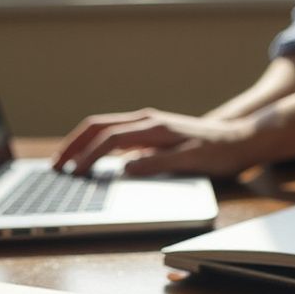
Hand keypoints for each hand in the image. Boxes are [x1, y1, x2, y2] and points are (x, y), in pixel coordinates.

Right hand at [50, 108, 264, 177]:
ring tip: (63, 163)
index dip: (89, 156)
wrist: (240, 139)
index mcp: (154, 127)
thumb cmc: (220, 152)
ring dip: (80, 143)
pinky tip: (88, 160)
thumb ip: (158, 164)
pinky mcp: (148, 132)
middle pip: (97, 126)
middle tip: (54, 165)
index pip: (110, 139)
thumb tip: (125, 168)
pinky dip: (94, 145)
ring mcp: (146, 124)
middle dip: (73, 145)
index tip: (74, 173)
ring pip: (102, 128)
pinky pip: (112, 135)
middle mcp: (147, 120)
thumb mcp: (192, 161)